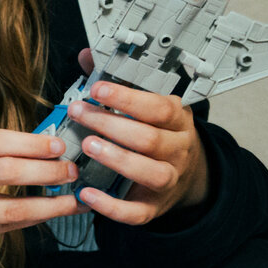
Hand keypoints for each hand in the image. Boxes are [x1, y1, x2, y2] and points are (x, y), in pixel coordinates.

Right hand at [0, 128, 80, 250]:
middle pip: (6, 173)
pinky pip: (5, 227)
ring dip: (49, 204)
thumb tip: (42, 147)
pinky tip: (51, 212)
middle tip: (71, 170)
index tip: (58, 146)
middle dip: (46, 171)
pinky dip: (33, 219)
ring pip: (11, 208)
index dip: (29, 144)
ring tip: (72, 198)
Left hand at [63, 47, 208, 222]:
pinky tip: (87, 194)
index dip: (127, 98)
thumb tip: (87, 55)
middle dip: (110, 125)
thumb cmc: (159, 133)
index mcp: (177, 121)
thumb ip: (117, 81)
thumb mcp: (148, 104)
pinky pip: (135, 212)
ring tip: (88, 146)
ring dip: (116, 159)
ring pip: (149, 173)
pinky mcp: (153, 206)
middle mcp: (177, 150)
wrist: (187, 175)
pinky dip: (111, 206)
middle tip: (80, 113)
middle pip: (148, 139)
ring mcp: (168, 180)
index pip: (158, 107)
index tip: (97, 89)